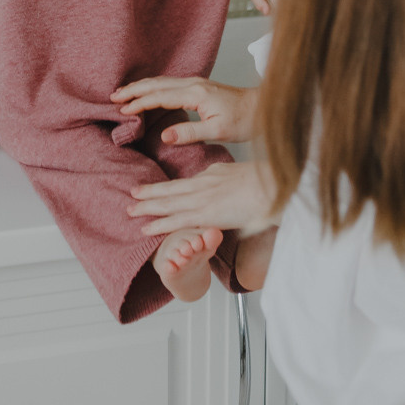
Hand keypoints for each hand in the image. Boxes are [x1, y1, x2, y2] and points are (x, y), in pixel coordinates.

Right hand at [111, 78, 258, 143]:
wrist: (262, 107)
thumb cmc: (245, 120)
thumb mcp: (218, 131)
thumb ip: (190, 133)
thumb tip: (164, 136)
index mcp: (196, 94)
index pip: (160, 96)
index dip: (139, 103)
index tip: (122, 110)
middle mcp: (193, 83)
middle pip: (156, 83)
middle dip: (133, 90)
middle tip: (113, 97)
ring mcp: (196, 82)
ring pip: (161, 81)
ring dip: (141, 86)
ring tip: (123, 93)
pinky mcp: (198, 85)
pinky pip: (169, 83)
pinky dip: (153, 86)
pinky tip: (147, 91)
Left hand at [127, 159, 275, 236]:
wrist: (274, 185)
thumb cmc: (268, 183)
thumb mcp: (244, 177)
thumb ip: (232, 184)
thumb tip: (228, 191)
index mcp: (213, 175)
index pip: (185, 184)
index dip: (168, 187)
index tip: (156, 189)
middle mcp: (203, 184)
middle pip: (171, 190)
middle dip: (151, 193)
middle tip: (133, 194)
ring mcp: (203, 199)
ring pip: (168, 204)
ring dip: (148, 207)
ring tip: (131, 210)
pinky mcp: (206, 215)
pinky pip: (177, 221)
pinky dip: (160, 225)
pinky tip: (146, 229)